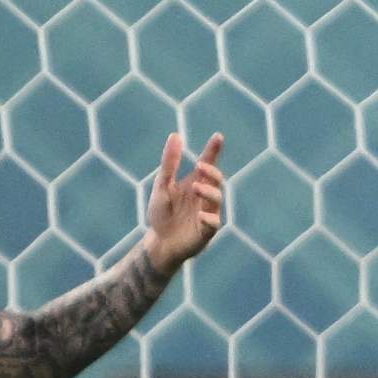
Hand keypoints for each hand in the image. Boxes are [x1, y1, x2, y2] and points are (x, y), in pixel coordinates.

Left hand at [141, 132, 228, 273]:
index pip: (208, 163)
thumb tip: (176, 135)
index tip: (218, 136)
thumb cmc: (162, 214)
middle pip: (216, 180)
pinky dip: (208, 218)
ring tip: (196, 187)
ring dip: (208, 191)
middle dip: (212, 172)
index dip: (213, 150)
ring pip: (216, 199)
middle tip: (201, 166)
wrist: (159, 242)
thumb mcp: (163, 186)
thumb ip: (169, 163)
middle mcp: (204, 196)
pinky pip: (213, 223)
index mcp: (195, 183)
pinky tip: (199, 215)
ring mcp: (208, 213)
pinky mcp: (207, 231)